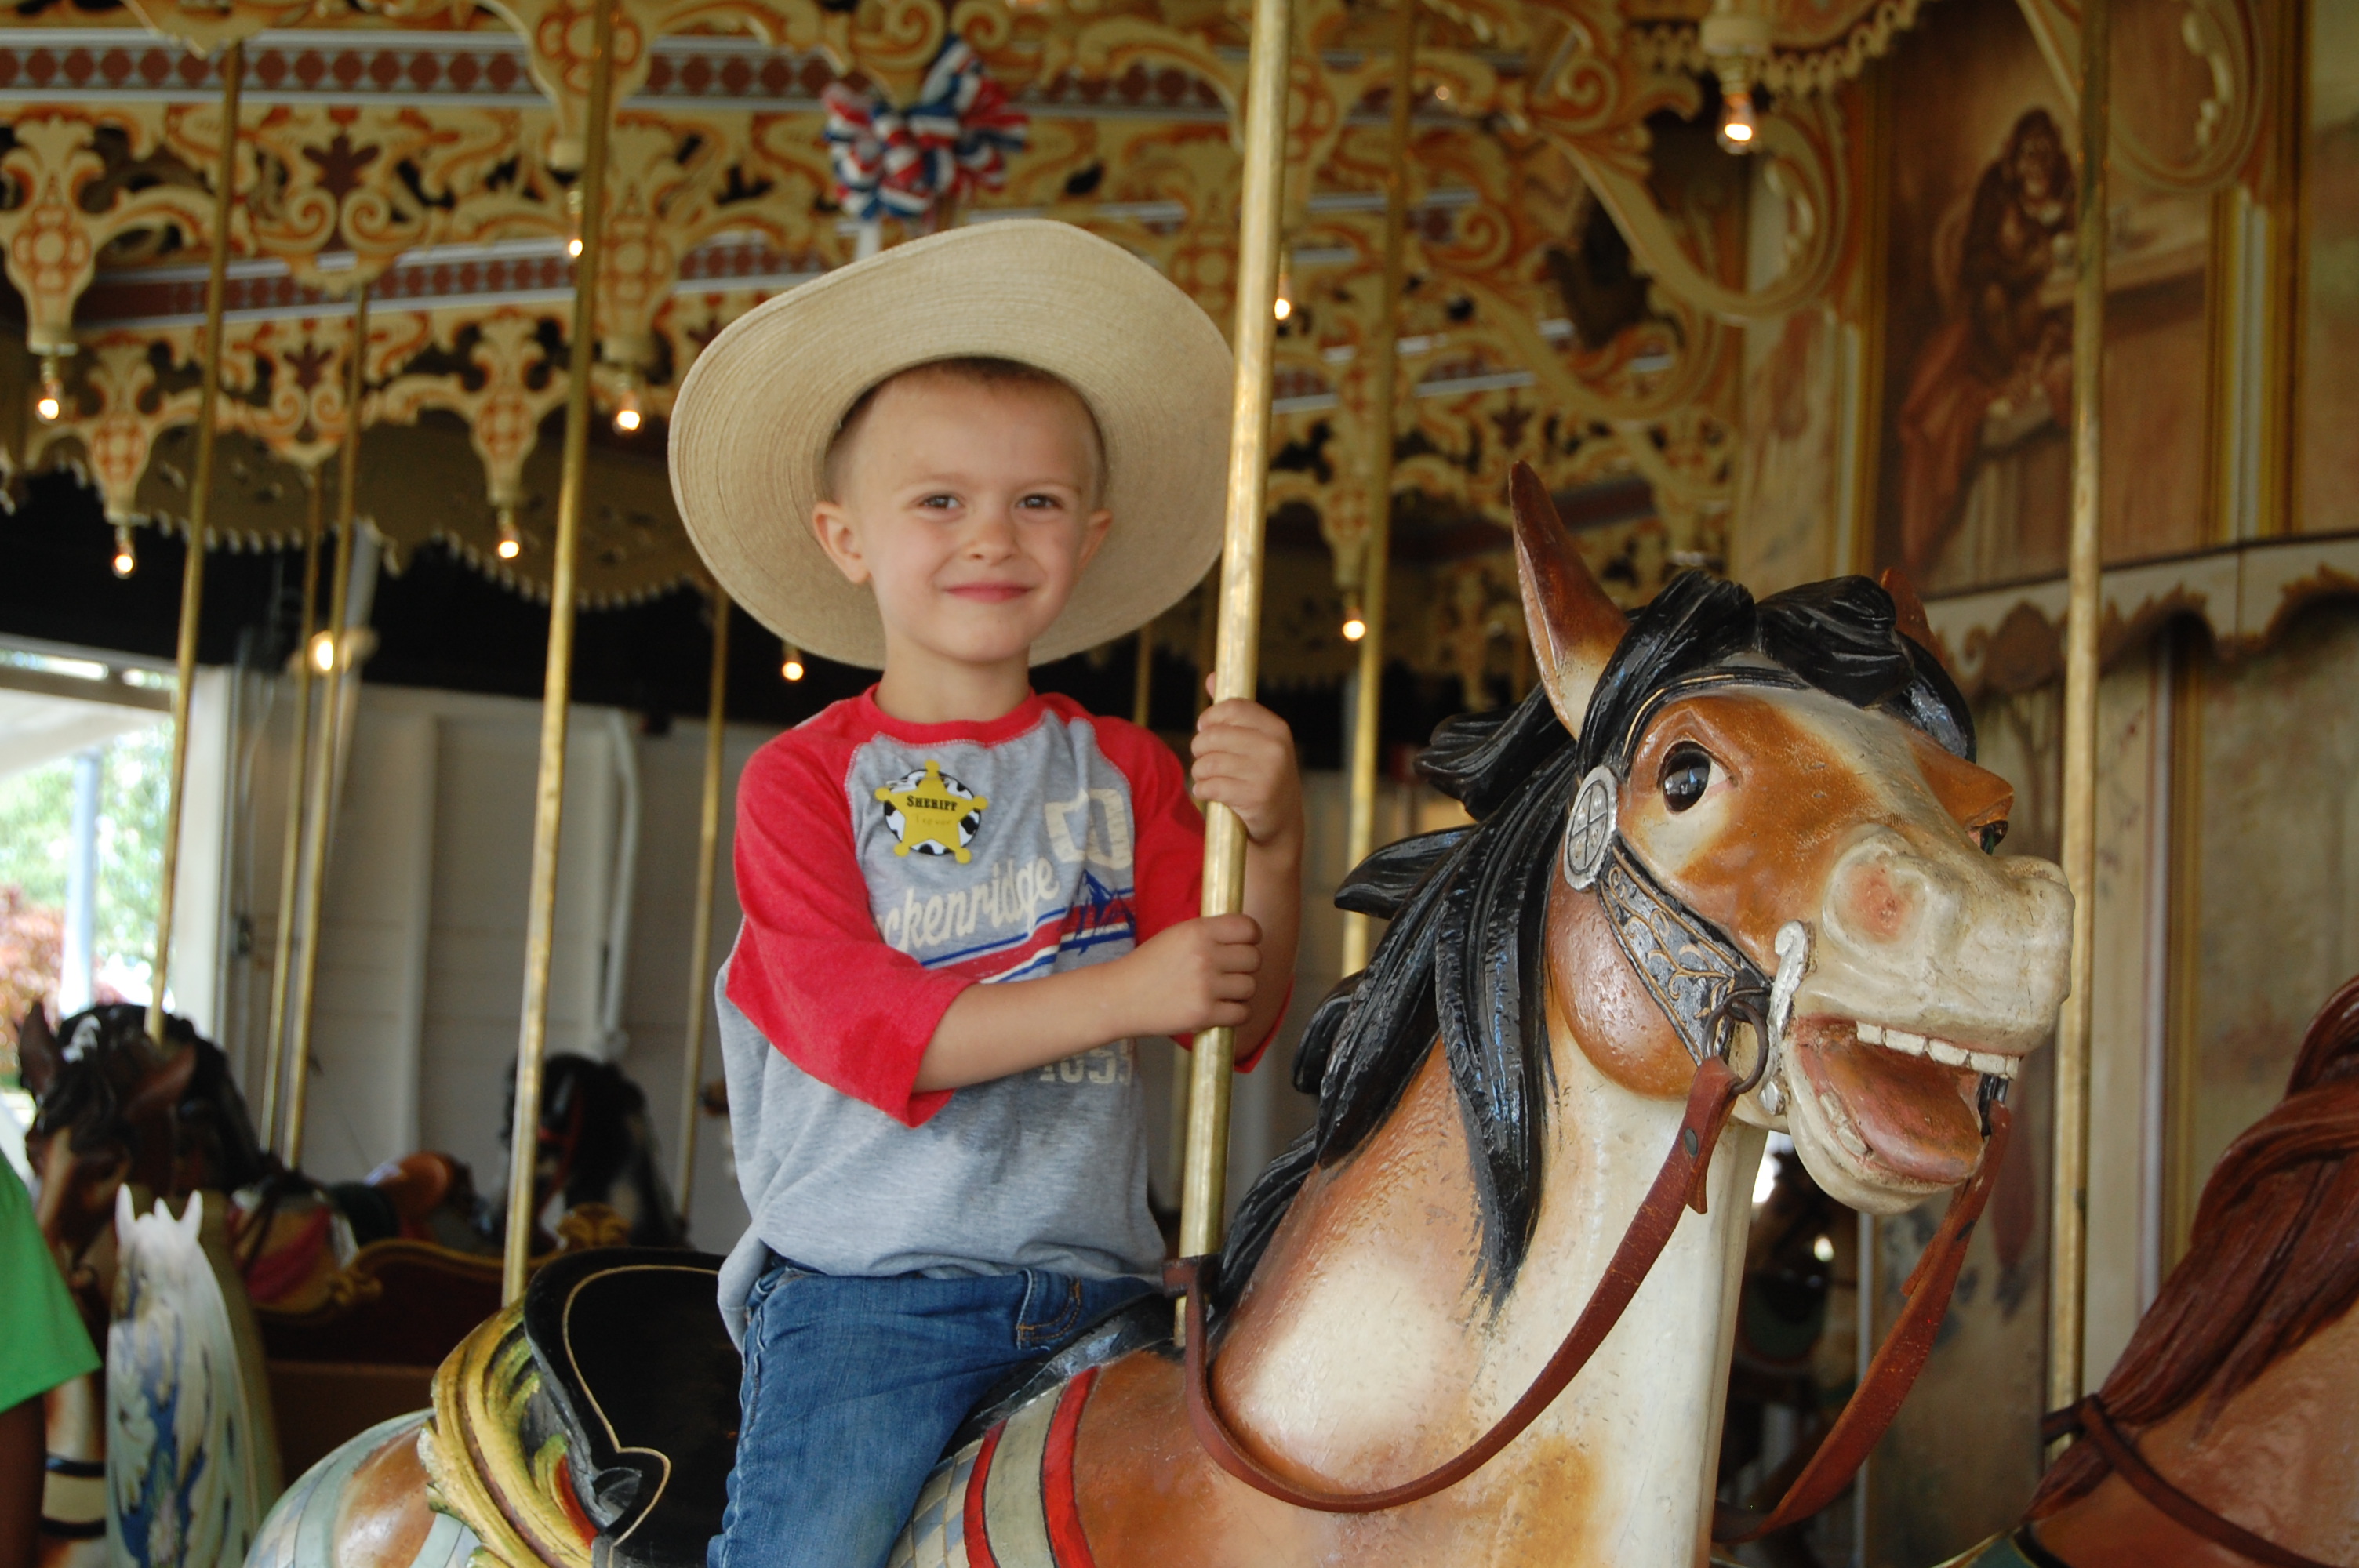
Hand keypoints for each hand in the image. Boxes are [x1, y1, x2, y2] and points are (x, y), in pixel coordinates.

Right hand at [1117, 914, 1261, 1037]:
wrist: (1120, 997)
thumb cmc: (1148, 966)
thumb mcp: (1176, 935)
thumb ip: (1209, 933)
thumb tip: (1246, 934)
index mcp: (1198, 931)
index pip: (1248, 928)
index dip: (1252, 937)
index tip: (1245, 944)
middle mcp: (1204, 956)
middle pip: (1254, 958)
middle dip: (1245, 966)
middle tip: (1228, 972)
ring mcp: (1205, 987)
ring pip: (1250, 986)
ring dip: (1239, 991)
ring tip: (1220, 992)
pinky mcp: (1204, 1014)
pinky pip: (1242, 1013)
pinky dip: (1235, 1014)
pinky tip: (1220, 1009)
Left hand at [1193, 687, 1303, 846]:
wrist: (1280, 825)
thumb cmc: (1262, 776)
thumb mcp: (1256, 742)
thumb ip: (1234, 711)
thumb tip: (1212, 677)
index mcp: (1276, 729)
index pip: (1231, 708)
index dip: (1210, 717)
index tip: (1205, 729)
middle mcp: (1274, 748)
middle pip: (1213, 735)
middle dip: (1200, 749)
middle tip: (1205, 760)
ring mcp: (1266, 774)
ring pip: (1208, 762)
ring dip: (1200, 773)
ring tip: (1208, 779)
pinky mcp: (1254, 798)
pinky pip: (1209, 786)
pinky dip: (1202, 790)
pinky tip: (1210, 794)